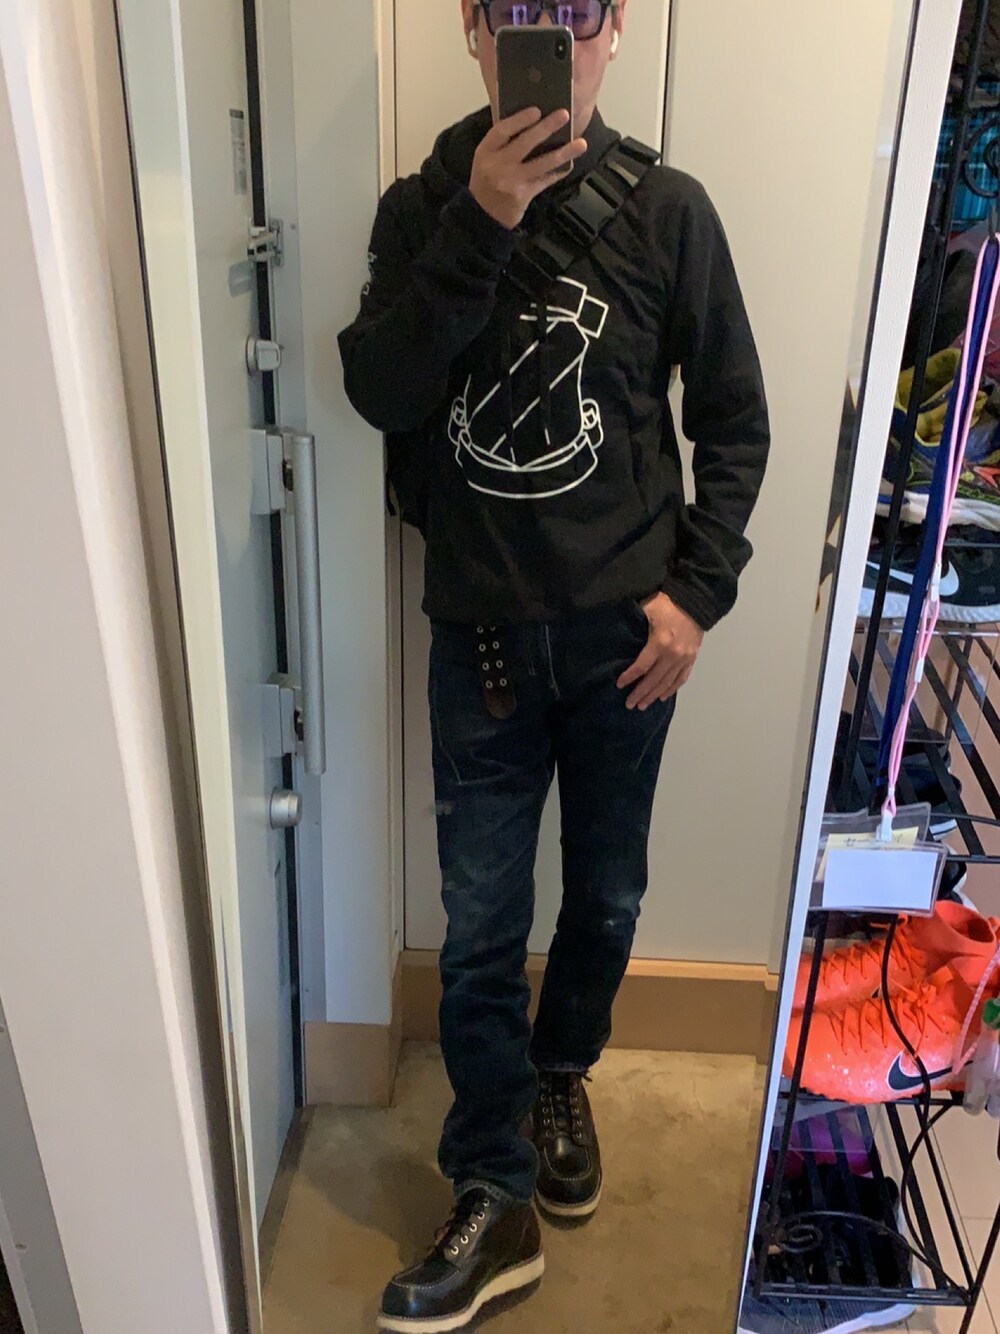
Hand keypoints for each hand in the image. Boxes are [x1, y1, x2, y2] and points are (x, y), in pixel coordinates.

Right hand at [469, 107, 587, 229]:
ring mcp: (511, 182)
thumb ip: (503, 142)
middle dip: (546, 128)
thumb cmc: (487, 180)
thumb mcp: (487, 158)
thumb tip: (533, 120)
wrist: (483, 215)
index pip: (502, 130)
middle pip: (524, 143)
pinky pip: (545, 180)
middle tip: (564, 115)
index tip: (537, 110)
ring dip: (563, 153)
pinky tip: (570, 164)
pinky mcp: (523, 195)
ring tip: (581, 144)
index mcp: (486, 151)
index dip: (520, 119)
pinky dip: (558, 171)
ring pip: (541, 163)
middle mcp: (497, 165)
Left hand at [617, 593, 704, 709]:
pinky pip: (681, 678)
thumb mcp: (647, 611)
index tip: (620, 685)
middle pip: (654, 680)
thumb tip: (622, 640)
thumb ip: (637, 627)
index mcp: (660, 643)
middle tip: (629, 705)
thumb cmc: (667, 603)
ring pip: (667, 683)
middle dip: (640, 693)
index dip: (630, 677)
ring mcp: (685, 659)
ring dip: (654, 695)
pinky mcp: (692, 659)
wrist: (695, 601)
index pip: (642, 666)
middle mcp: (673, 655)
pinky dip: (671, 689)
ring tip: (643, 705)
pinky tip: (662, 696)